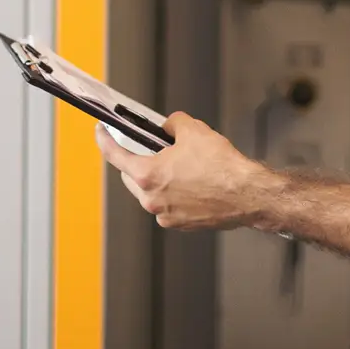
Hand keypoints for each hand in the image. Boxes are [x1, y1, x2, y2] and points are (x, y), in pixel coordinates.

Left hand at [97, 114, 275, 230]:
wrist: (247, 194)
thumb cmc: (223, 167)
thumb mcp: (193, 129)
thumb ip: (172, 123)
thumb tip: (168, 126)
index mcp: (147, 175)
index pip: (115, 156)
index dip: (104, 141)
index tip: (101, 134)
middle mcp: (152, 199)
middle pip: (131, 176)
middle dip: (137, 160)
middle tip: (152, 147)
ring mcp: (165, 215)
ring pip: (149, 192)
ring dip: (157, 178)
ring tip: (179, 165)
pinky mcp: (180, 224)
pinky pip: (167, 205)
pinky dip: (172, 193)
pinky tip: (190, 182)